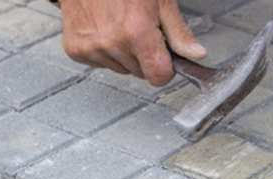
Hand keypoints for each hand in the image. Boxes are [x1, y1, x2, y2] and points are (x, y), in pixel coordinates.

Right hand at [59, 0, 206, 85]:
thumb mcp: (161, 1)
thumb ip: (179, 33)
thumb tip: (196, 54)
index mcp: (137, 33)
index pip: (159, 77)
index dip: (166, 69)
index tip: (165, 57)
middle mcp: (112, 43)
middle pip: (142, 74)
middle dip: (146, 57)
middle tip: (139, 29)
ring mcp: (92, 48)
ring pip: (122, 70)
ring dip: (125, 55)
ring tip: (120, 25)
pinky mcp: (76, 49)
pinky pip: (101, 64)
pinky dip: (105, 51)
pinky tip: (105, 29)